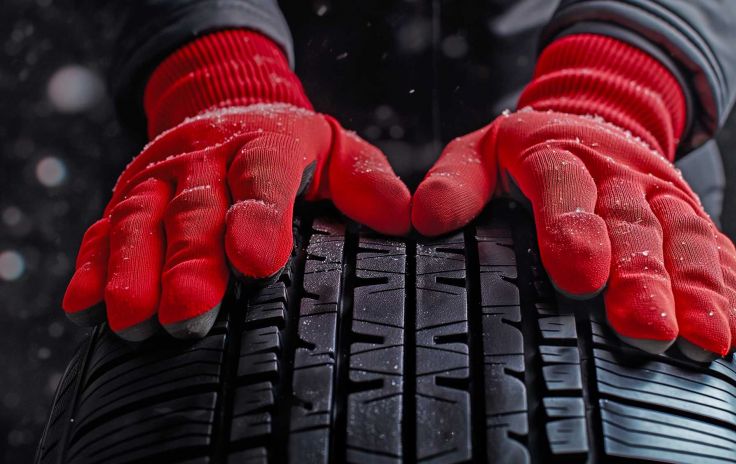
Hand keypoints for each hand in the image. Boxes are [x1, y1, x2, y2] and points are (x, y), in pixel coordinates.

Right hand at [62, 31, 409, 339]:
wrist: (227, 105)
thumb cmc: (293, 147)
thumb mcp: (338, 151)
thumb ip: (367, 182)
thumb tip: (404, 218)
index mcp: (267, 144)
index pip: (263, 177)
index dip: (258, 217)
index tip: (256, 262)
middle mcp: (207, 158)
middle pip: (195, 209)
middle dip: (189, 262)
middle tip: (189, 312)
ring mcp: (161, 177)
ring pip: (141, 221)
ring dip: (133, 270)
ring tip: (134, 320)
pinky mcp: (127, 195)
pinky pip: (103, 228)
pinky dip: (92, 265)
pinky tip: (84, 303)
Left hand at [412, 35, 735, 360]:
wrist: (591, 115)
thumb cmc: (527, 151)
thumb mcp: (480, 154)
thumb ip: (455, 184)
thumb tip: (424, 218)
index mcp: (554, 151)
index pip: (564, 186)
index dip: (573, 229)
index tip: (579, 277)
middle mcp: (614, 169)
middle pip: (631, 221)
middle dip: (642, 276)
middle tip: (646, 326)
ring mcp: (658, 191)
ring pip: (682, 236)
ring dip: (696, 288)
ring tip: (702, 336)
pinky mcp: (688, 212)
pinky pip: (715, 246)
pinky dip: (727, 287)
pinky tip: (732, 326)